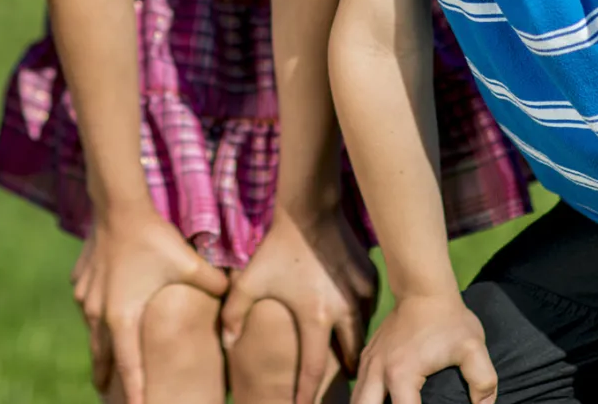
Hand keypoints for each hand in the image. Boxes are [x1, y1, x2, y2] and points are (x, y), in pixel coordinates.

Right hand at [71, 209, 227, 403]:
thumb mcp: (188, 263)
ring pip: (92, 330)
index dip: (134, 393)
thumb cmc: (153, 237)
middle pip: (101, 356)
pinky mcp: (80, 278)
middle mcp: (98, 312)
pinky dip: (94, 316)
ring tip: (104, 363)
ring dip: (99, 347)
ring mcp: (85, 295)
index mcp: (122, 317)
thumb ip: (213, 283)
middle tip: (108, 396)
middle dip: (107, 379)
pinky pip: (87, 305)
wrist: (118, 204)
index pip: (129, 367)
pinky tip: (100, 314)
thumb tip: (232, 295)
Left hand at [221, 209, 376, 403]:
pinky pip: (369, 307)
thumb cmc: (277, 247)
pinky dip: (362, 315)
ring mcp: (361, 294)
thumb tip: (227, 344)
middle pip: (352, 357)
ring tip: (351, 355)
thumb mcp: (249, 280)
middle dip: (347, 372)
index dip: (307, 395)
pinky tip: (354, 316)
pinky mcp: (370, 279)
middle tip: (341, 382)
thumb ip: (234, 313)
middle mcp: (344, 311)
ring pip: (365, 331)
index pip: (313, 369)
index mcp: (315, 318)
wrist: (309, 211)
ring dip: (357, 343)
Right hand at [353, 292, 496, 403]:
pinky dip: (365, 398)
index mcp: (401, 375)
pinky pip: (359, 385)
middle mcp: (379, 370)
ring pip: (357, 399)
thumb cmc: (449, 318)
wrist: (423, 285)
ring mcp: (370, 360)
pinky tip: (379, 402)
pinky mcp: (369, 353)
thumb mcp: (473, 349)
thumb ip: (483, 384)